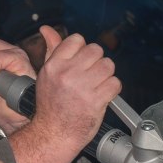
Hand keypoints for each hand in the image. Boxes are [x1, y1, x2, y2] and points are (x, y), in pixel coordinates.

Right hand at [30, 28, 120, 148]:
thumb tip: (46, 29)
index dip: (83, 50)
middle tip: (91, 75)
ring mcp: (82, 87)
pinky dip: (112, 89)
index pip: (78, 40)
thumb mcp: (46, 74)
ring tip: (97, 85)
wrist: (54, 133)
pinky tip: (102, 95)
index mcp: (54, 65)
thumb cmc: (50, 105)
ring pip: (108, 65)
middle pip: (96, 50)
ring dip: (106, 75)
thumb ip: (51, 49)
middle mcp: (68, 73)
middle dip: (97, 62)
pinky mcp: (96, 100)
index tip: (81, 62)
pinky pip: (115, 83)